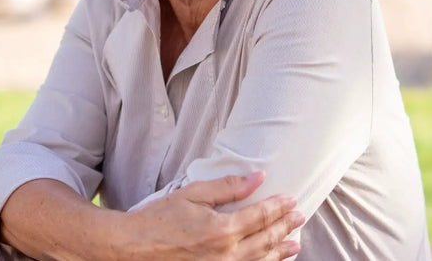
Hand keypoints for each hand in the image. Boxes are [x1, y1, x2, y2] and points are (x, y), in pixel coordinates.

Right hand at [124, 172, 303, 259]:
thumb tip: (257, 177)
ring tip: (294, 244)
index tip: (292, 200)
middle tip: (299, 218)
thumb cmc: (159, 219)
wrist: (132, 248)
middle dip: (285, 228)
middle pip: (265, 240)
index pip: (260, 216)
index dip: (279, 208)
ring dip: (279, 252)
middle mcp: (226, 255)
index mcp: (222, 230)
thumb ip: (227, 187)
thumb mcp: (192, 195)